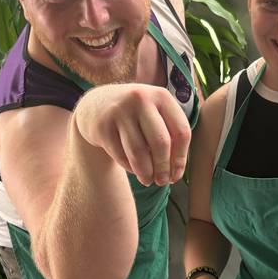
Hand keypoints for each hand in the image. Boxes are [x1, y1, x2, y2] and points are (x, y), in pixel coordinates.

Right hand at [74, 84, 190, 186]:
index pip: (181, 132)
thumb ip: (170, 134)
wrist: (96, 105)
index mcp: (162, 96)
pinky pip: (121, 155)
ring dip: (146, 173)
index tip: (176, 175)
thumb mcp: (155, 113)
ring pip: (139, 152)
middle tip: (162, 182)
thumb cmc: (136, 116)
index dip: (180, 159)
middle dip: (163, 168)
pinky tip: (133, 170)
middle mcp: (141, 99)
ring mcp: (120, 111)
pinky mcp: (102, 125)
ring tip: (148, 181)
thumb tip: (176, 172)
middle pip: (161, 143)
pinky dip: (130, 167)